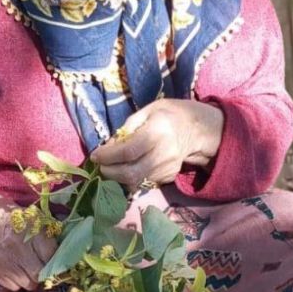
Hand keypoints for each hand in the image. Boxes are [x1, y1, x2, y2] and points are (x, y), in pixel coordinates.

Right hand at [0, 216, 57, 291]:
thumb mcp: (43, 225)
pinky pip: (14, 286)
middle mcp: (16, 243)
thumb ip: (54, 240)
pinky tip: (16, 269)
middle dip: (43, 274)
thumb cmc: (27, 227)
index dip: (54, 263)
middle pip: (38, 273)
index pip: (50, 256)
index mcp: (33, 229)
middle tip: (44, 270)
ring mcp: (3, 256)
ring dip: (31, 279)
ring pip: (27, 283)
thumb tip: (68, 260)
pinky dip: (18, 282)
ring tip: (29, 268)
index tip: (56, 264)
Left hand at [89, 99, 223, 189]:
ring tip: (113, 165)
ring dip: (118, 176)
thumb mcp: (149, 110)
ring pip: (135, 181)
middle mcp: (164, 153)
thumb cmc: (170, 115)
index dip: (108, 156)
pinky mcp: (168, 177)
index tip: (95, 155)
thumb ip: (129, 126)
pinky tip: (131, 166)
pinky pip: (143, 182)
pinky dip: (132, 177)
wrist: (197, 130)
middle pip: (130, 173)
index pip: (128, 151)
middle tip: (101, 165)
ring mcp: (167, 168)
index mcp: (158, 131)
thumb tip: (109, 145)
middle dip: (109, 172)